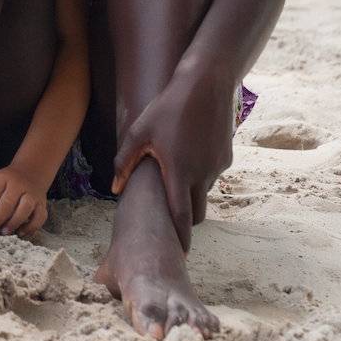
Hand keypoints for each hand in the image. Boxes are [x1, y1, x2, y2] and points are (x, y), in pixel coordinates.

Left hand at [0, 165, 48, 236]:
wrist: (31, 173)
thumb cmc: (7, 183)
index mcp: (2, 178)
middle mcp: (18, 185)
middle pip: (7, 204)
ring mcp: (32, 194)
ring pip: (24, 209)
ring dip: (13, 223)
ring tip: (3, 233)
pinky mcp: (42, 204)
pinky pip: (39, 218)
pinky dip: (30, 227)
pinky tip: (20, 233)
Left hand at [112, 64, 234, 250]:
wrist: (206, 86)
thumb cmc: (167, 108)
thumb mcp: (139, 132)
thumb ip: (125, 162)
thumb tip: (114, 188)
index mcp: (179, 173)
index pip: (181, 216)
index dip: (180, 237)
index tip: (179, 253)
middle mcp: (202, 175)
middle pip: (196, 212)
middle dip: (185, 220)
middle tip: (170, 220)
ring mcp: (217, 167)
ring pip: (204, 191)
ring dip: (191, 191)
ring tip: (174, 178)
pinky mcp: (226, 158)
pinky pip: (212, 174)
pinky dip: (200, 174)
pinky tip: (188, 155)